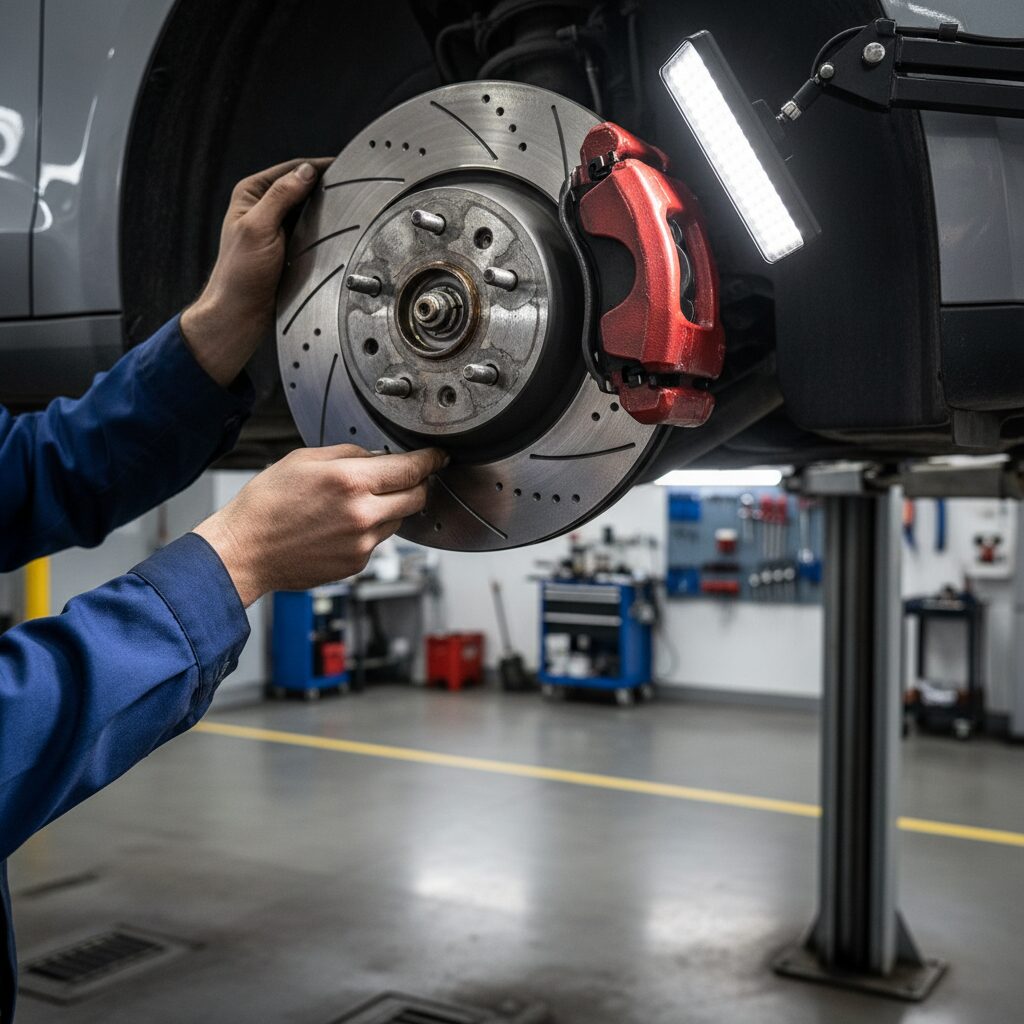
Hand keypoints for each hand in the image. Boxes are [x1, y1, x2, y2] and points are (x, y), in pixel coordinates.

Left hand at [180, 157, 332, 386]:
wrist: (241, 313)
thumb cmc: (241, 274)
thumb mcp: (259, 228)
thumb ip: (281, 196)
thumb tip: (306, 172)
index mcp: (251, 194)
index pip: (291, 170)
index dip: (317, 167)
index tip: (344, 167)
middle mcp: (264, 207)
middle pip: (302, 187)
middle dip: (324, 188)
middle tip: (352, 189)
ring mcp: (278, 227)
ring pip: (309, 209)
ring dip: (326, 210)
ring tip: (348, 208)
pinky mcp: (288, 246)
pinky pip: (311, 230)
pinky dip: (323, 229)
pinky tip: (336, 232)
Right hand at [193, 446, 446, 606]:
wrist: (245, 550)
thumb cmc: (267, 504)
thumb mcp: (305, 459)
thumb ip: (350, 454)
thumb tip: (378, 456)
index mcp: (351, 482)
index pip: (411, 469)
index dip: (430, 460)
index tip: (437, 456)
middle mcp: (363, 515)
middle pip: (417, 496)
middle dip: (418, 483)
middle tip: (407, 476)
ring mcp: (362, 543)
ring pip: (399, 520)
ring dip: (392, 507)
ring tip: (356, 502)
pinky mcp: (357, 564)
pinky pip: (378, 540)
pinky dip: (371, 529)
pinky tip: (342, 524)